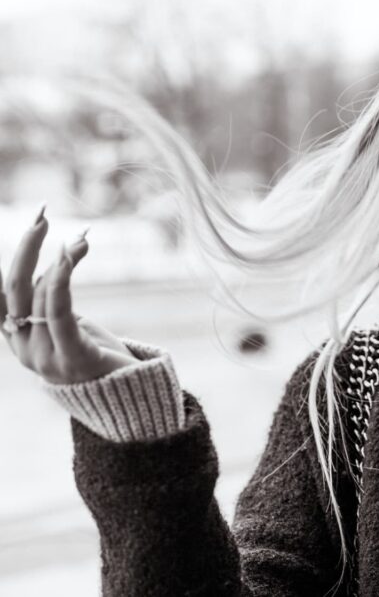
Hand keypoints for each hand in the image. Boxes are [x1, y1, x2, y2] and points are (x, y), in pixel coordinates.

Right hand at [1, 205, 137, 383]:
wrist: (129, 398)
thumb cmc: (98, 355)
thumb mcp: (68, 324)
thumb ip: (52, 300)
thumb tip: (57, 257)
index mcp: (16, 338)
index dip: (6, 262)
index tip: (25, 227)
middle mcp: (23, 348)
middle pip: (14, 288)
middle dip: (26, 248)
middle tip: (42, 217)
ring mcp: (44, 357)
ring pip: (40, 295)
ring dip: (62, 260)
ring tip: (80, 240)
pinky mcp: (72, 359)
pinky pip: (58, 313)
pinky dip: (61, 281)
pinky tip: (67, 257)